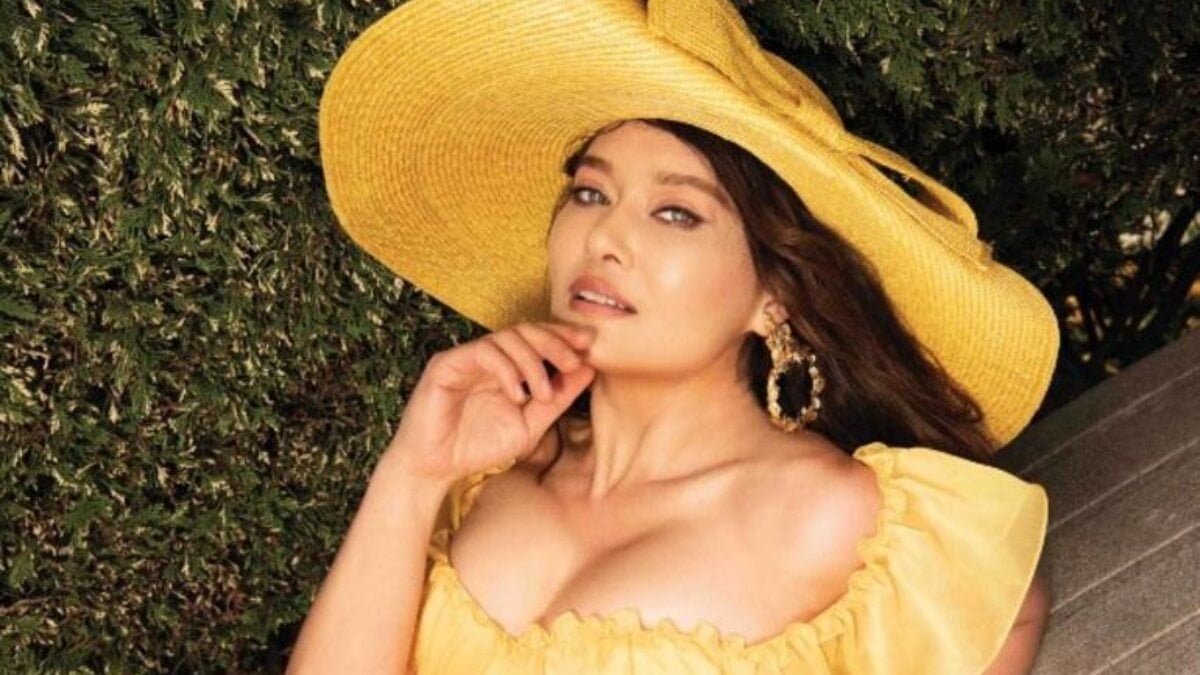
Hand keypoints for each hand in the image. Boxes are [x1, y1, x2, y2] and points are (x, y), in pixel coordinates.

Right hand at [382, 321, 596, 487]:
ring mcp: (465, 358)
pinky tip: (518, 394)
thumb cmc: (479, 447)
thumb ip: (558, 398)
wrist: (436, 469)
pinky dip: (506, 370)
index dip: (562, 337)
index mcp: (506, 366)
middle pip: (525, 330)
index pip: (537, 338)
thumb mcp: (531, 424)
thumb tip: (590, 369)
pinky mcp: (446, 365)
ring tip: (543, 394)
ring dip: (533, 362)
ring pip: (506, 338)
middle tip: (574, 362)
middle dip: (554, 342)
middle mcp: (486, 357)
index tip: (589, 346)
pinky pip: (483, 352)